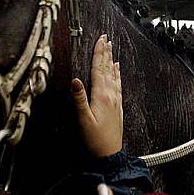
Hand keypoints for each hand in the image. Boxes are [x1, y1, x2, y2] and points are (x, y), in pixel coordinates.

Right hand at [72, 35, 122, 157]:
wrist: (110, 155)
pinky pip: (118, 85)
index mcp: (101, 96)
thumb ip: (79, 99)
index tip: (99, 39)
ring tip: (111, 49)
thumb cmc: (95, 140)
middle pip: (107, 69)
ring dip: (111, 61)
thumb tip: (75, 80)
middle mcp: (111, 95)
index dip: (98, 53)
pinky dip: (117, 74)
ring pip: (113, 75)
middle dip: (105, 52)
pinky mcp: (117, 107)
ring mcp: (116, 101)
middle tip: (105, 38)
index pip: (99, 69)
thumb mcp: (83, 120)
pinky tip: (117, 71)